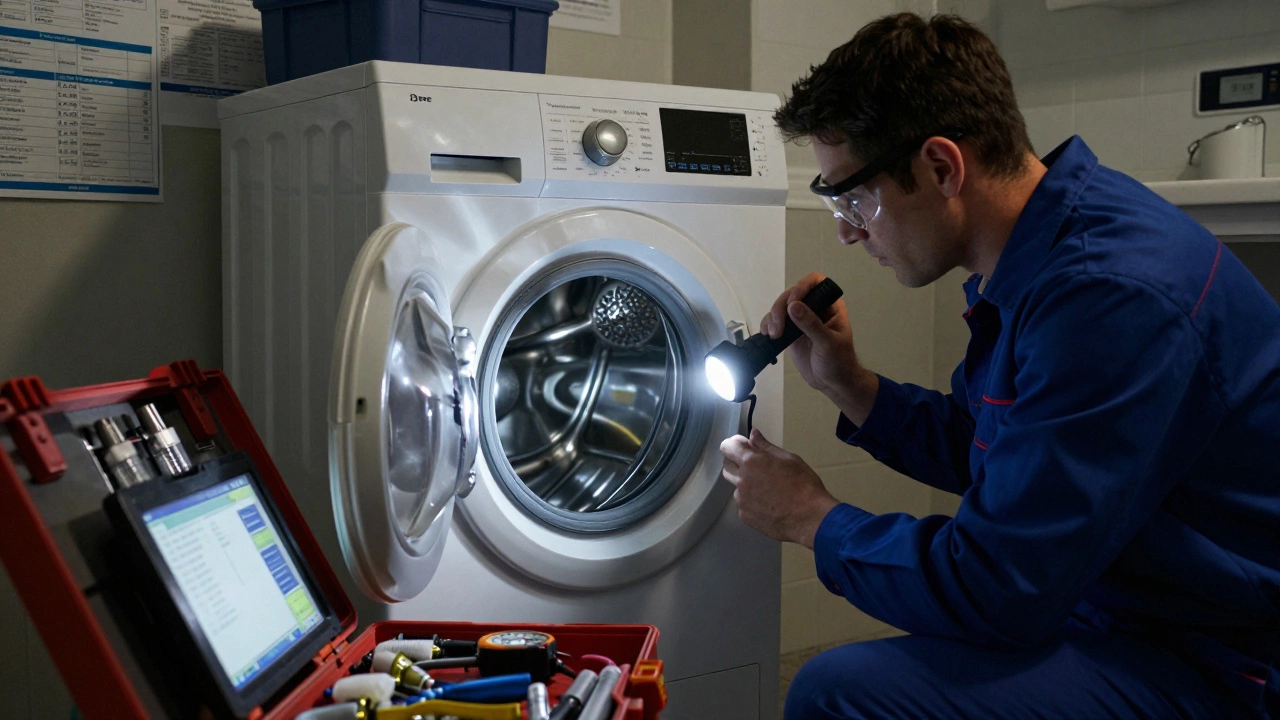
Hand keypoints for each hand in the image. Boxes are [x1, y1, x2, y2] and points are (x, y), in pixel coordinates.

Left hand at [720, 429, 839, 547]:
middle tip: (757, 467)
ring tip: (768, 489)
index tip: (745, 446)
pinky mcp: (745, 516)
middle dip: (737, 463)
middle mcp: (741, 480)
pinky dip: (752, 501)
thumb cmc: (803, 484)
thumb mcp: (789, 459)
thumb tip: (753, 434)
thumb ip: (766, 447)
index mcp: (751, 462)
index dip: (734, 445)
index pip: (727, 447)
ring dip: (746, 484)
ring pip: (736, 486)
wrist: (810, 518)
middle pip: (727, 466)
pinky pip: (743, 504)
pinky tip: (769, 504)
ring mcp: (741, 500)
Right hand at [763, 273, 877, 424]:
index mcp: (830, 306)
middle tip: (778, 327)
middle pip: (792, 294)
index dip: (802, 287)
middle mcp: (814, 308)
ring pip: (781, 307)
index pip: (815, 283)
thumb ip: (811, 324)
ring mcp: (800, 320)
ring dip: (773, 317)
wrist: (832, 383)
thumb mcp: (828, 343)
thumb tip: (794, 306)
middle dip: (781, 308)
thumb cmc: (839, 362)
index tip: (792, 303)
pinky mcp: (789, 331)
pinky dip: (767, 325)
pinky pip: (775, 321)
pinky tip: (766, 334)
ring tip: (773, 334)